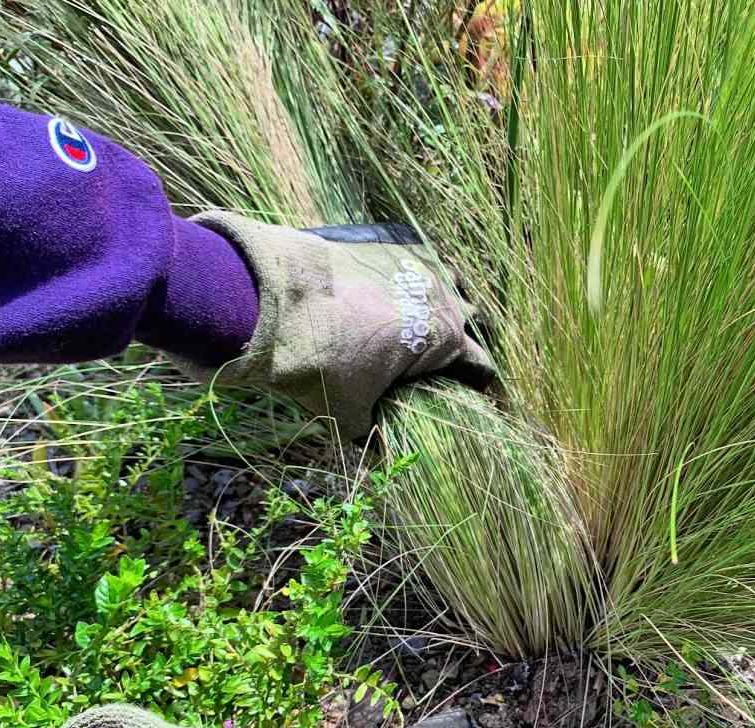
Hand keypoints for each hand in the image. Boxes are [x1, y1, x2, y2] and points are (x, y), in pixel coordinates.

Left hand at [189, 212, 495, 439]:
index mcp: (445, 340)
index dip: (480, 385)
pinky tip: (384, 287)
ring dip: (437, 301)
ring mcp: (413, 263)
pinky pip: (409, 259)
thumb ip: (369, 432)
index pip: (480, 365)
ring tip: (415, 319)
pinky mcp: (382, 241)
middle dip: (457, 340)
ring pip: (444, 281)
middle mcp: (441, 297)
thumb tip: (375, 458)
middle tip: (436, 360)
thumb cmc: (321, 363)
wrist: (274, 302)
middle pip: (467, 319)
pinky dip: (404, 274)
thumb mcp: (347, 410)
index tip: (475, 396)